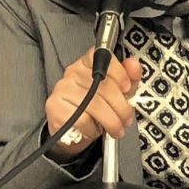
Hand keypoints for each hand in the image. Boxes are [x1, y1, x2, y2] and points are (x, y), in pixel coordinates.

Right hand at [44, 46, 141, 161]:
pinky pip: (82, 119)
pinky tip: (93, 129)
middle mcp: (73, 73)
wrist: (72, 132)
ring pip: (95, 105)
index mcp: (87, 64)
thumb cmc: (95, 111)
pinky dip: (92, 129)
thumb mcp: (117, 94)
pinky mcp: (55, 107)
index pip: (102, 56)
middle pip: (103, 84)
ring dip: (111, 121)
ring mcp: (62, 89)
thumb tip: (133, 65)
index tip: (126, 88)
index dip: (118, 72)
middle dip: (121, 107)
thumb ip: (128, 78)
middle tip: (126, 118)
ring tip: (115, 128)